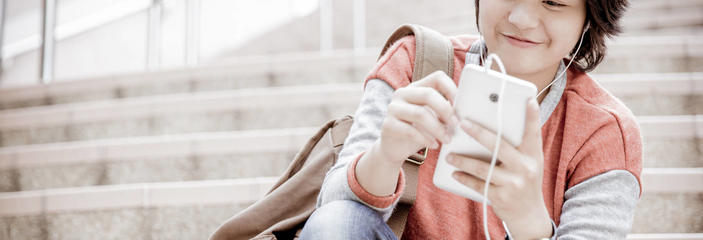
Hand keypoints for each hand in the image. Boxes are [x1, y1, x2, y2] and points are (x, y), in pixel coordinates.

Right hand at [376, 71, 458, 164]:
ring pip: (420, 114)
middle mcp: (403, 93)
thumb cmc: (418, 130)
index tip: (461, 106)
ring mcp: (393, 108)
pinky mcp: (388, 125)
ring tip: (447, 139)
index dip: (451, 89)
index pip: (437, 77)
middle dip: (446, 110)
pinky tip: (434, 145)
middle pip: (428, 94)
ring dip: (438, 128)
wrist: (395, 148)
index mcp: (417, 87)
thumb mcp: (433, 118)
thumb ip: (445, 111)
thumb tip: (465, 113)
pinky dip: (425, 139)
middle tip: (456, 125)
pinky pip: (410, 130)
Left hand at [446, 98, 551, 238]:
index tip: (528, 100)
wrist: (529, 216)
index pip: (533, 133)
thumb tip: (492, 126)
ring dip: (463, 160)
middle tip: (462, 123)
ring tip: (449, 155)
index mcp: (533, 156)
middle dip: (478, 133)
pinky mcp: (500, 196)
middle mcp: (526, 168)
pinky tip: (454, 172)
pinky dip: (464, 178)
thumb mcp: (529, 164)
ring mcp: (513, 183)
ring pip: (482, 167)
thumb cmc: (524, 182)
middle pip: (499, 146)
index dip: (532, 116)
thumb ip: (517, 147)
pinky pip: (477, 184)